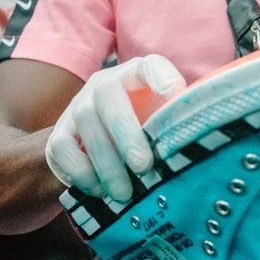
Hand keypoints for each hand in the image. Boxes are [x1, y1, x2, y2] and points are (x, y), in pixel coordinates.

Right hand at [45, 56, 185, 200]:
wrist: (96, 150)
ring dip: (106, 163)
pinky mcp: (58, 136)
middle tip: (143, 166)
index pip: (149, 66)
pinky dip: (83, 173)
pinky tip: (102, 191)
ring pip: (84, 124)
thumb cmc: (142, 134)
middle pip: (108, 95)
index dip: (161, 75)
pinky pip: (63, 150)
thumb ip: (178, 122)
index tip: (174, 92)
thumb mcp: (163, 123)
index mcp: (135, 77)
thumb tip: (202, 133)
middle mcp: (103, 85)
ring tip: (125, 193)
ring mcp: (77, 108)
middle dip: (125, 133)